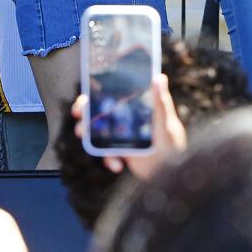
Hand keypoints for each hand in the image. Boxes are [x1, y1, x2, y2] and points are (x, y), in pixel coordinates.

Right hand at [71, 74, 185, 179]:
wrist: (171, 174)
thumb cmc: (173, 144)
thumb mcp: (166, 122)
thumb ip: (161, 102)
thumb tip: (158, 77)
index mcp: (139, 109)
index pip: (116, 96)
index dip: (98, 94)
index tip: (84, 98)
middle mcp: (130, 120)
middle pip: (102, 114)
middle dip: (86, 116)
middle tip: (78, 119)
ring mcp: (125, 137)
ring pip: (99, 134)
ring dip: (88, 137)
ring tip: (83, 138)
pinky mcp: (123, 153)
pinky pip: (107, 154)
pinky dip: (109, 160)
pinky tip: (118, 165)